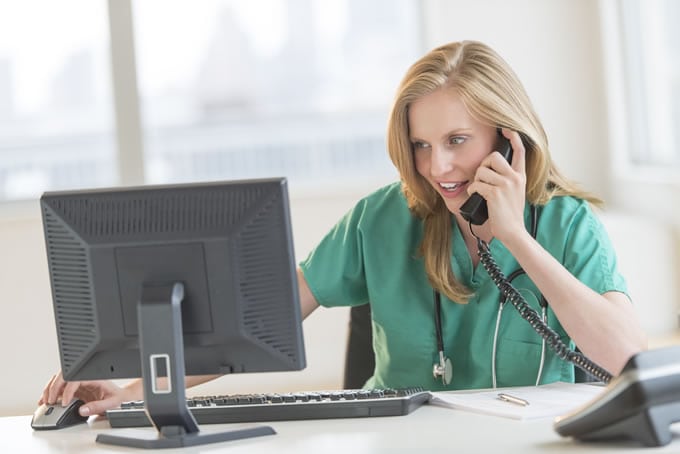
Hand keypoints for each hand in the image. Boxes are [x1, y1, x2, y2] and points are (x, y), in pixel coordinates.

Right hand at [39, 371, 138, 416]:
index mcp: (94, 377)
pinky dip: (51, 393)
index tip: (64, 402)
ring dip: (49, 389)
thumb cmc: (119, 398)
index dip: (67, 390)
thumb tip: (82, 410)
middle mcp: (85, 378)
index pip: (76, 379)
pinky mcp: (76, 389)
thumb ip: (97, 407)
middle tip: (49, 401)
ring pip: (59, 380)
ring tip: (44, 401)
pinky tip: (45, 400)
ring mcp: (80, 383)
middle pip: (64, 376)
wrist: (122, 397)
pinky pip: (60, 388)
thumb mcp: (112, 403)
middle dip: (53, 387)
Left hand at [466, 128, 526, 242]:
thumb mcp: (513, 193)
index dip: (513, 137)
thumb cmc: (509, 214)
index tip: (506, 129)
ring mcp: (506, 185)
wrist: (512, 231)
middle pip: (494, 156)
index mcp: (520, 176)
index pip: (520, 151)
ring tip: (480, 190)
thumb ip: (507, 179)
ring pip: (482, 170)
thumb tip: (489, 169)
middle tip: (483, 178)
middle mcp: (515, 178)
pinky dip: (472, 190)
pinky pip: (477, 184)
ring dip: (476, 180)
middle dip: (483, 165)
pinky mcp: (495, 193)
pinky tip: (476, 196)